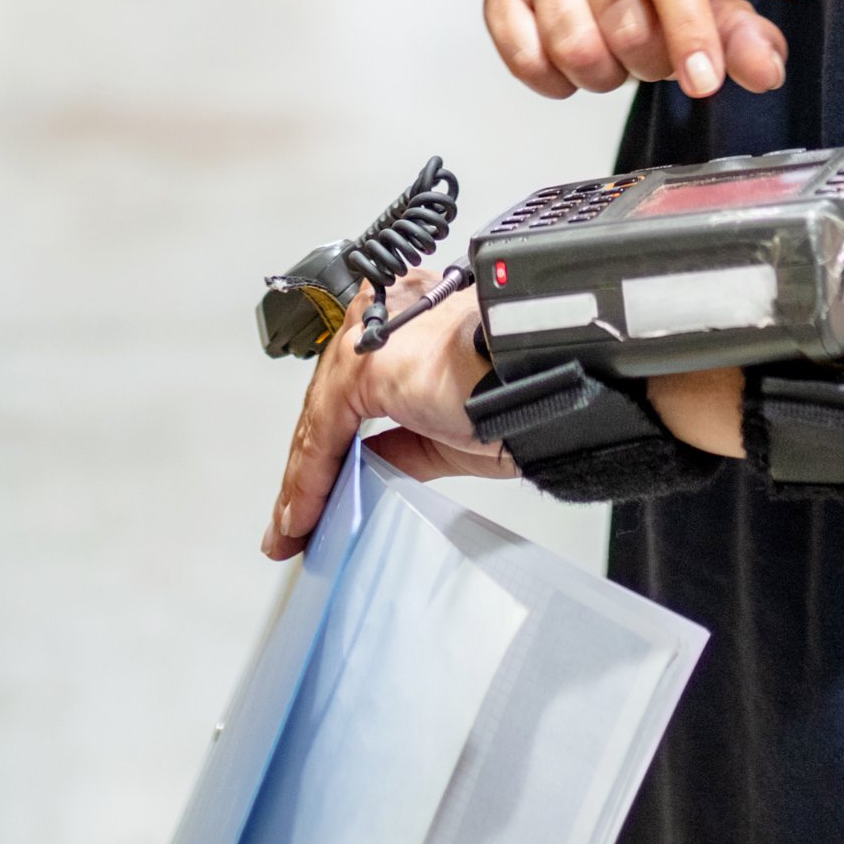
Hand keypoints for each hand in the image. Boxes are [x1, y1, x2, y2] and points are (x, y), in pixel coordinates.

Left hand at [262, 272, 512, 559]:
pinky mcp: (363, 365)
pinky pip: (324, 431)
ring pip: (321, 416)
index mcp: (408, 316)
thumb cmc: (524, 388)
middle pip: (330, 400)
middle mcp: (383, 316)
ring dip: (304, 479)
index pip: (351, 387)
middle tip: (295, 518)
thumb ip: (401, 442)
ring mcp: (370, 336)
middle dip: (311, 465)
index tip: (317, 490)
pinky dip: (310, 478)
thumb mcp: (448, 429)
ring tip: (294, 528)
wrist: (550, 381)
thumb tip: (365, 465)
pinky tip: (303, 513)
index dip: (329, 446)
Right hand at [484, 0, 790, 102]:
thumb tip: (765, 71)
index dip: (689, 31)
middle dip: (650, 63)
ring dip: (605, 76)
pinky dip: (557, 82)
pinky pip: (526, 59)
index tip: (705, 81)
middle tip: (656, 59)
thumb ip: (743, 35)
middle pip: (623, 21)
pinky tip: (574, 67)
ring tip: (616, 57)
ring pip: (574, 49)